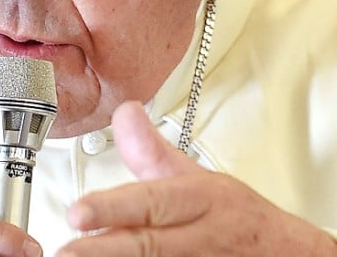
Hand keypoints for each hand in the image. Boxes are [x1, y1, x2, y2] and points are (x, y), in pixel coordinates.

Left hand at [57, 101, 336, 255]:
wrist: (287, 255)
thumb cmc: (236, 218)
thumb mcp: (197, 178)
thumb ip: (152, 152)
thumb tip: (123, 112)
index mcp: (198, 200)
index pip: (149, 202)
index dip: (112, 208)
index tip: (77, 212)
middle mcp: (200, 238)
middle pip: (147, 245)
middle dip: (103, 249)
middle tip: (67, 249)